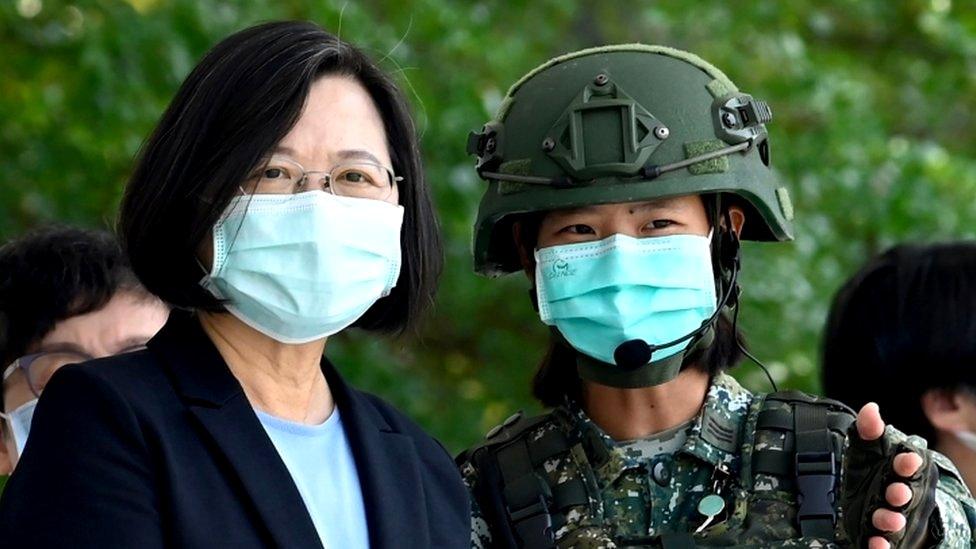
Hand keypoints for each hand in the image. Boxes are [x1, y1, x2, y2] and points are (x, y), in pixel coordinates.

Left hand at [856, 403, 924, 548]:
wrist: (875, 501)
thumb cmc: (875, 471)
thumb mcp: (868, 449)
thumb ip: (869, 430)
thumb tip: (870, 409)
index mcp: (899, 472)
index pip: (907, 466)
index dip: (908, 463)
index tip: (908, 459)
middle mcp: (899, 494)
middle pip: (904, 495)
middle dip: (901, 493)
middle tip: (898, 492)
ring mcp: (891, 515)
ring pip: (894, 519)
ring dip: (892, 520)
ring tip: (890, 520)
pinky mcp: (879, 534)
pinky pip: (882, 542)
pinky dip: (880, 545)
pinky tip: (876, 544)